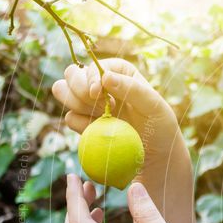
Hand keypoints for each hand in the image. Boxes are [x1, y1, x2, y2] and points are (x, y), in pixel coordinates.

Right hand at [51, 58, 184, 171]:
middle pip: (71, 74)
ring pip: (61, 90)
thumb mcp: (155, 107)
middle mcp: (101, 84)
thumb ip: (132, 89)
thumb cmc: (160, 129)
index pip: (94, 65)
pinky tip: (98, 130)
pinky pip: (69, 118)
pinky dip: (81, 125)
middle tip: (100, 107)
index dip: (91, 77)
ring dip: (76, 103)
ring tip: (101, 116)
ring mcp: (90, 103)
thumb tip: (105, 76)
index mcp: (119, 72)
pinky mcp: (84, 123)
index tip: (98, 94)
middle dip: (80, 89)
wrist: (155, 157)